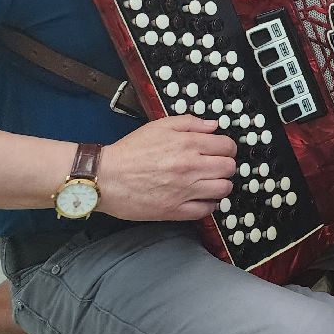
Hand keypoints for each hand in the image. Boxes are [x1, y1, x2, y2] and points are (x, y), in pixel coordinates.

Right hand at [98, 116, 237, 220]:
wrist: (104, 177)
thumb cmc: (130, 151)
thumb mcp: (160, 126)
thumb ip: (190, 123)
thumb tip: (214, 126)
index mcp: (188, 144)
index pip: (227, 147)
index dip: (226, 148)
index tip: (221, 151)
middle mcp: (190, 167)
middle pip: (229, 168)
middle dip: (225, 166)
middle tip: (215, 166)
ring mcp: (184, 190)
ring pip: (223, 189)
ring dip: (221, 185)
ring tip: (210, 182)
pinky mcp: (175, 210)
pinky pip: (206, 210)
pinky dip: (208, 204)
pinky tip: (200, 198)